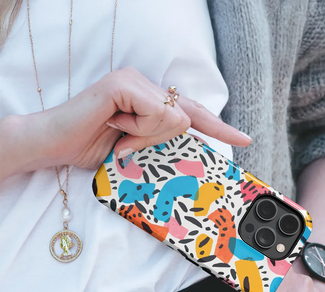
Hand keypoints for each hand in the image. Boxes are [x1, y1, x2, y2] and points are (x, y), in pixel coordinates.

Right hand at [14, 67, 250, 172]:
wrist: (54, 146)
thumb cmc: (94, 149)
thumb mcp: (138, 150)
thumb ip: (162, 143)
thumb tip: (187, 139)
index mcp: (151, 100)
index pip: (193, 113)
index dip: (219, 127)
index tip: (243, 139)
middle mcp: (147, 85)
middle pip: (185, 118)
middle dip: (160, 140)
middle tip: (126, 139)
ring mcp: (135, 80)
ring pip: (174, 118)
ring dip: (145, 137)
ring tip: (117, 132)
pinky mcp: (123, 83)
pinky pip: (156, 113)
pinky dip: (138, 129)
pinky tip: (115, 124)